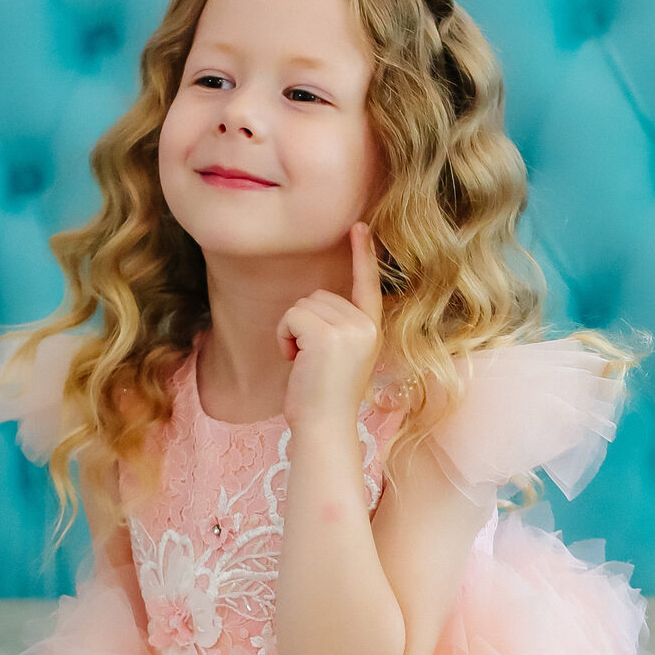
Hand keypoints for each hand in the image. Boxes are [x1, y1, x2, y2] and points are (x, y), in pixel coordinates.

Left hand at [275, 223, 382, 436]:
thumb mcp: (338, 358)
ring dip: (291, 330)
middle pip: (319, 295)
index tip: (359, 226)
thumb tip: (315, 302)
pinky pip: (291, 316)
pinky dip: (284, 336)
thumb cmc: (323, 400)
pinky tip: (293, 360)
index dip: (363, 255)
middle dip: (303, 322)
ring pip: (303, 304)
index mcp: (371, 330)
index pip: (368, 285)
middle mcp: (365, 326)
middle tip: (310, 359)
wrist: (324, 428)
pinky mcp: (327, 335)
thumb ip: (337, 328)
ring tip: (303, 362)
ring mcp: (349, 329)